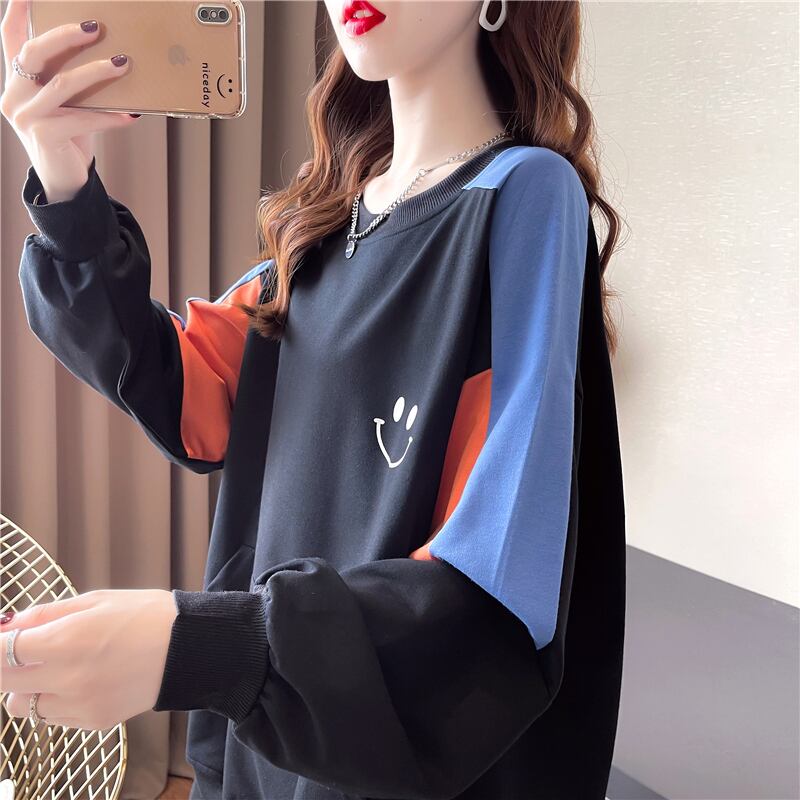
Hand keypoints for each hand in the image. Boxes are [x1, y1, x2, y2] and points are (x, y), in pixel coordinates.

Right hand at [0, 0, 139, 202]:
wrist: (64, 181)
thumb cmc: (69, 136)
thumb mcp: (66, 103)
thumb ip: (69, 78)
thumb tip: (111, 53)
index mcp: (15, 81)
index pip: (10, 37)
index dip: (15, 11)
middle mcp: (13, 95)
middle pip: (34, 52)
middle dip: (66, 35)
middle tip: (96, 27)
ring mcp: (25, 116)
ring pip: (62, 83)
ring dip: (98, 72)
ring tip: (124, 64)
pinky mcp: (44, 135)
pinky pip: (83, 119)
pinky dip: (110, 116)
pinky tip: (131, 114)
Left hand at [0, 589, 177, 730]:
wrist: (189, 647)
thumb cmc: (146, 615)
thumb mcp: (96, 600)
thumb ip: (46, 613)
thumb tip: (7, 624)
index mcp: (67, 640)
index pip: (0, 651)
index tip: (2, 637)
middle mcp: (68, 677)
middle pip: (2, 682)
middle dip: (3, 665)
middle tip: (24, 650)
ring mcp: (80, 704)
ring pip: (20, 706)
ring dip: (24, 687)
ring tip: (51, 667)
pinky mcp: (93, 721)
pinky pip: (51, 717)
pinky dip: (52, 700)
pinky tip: (78, 680)